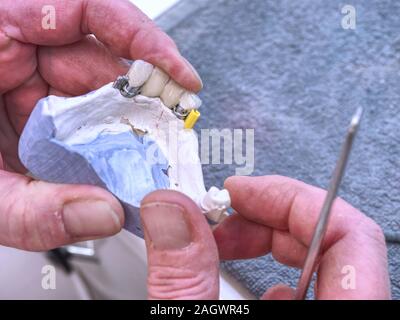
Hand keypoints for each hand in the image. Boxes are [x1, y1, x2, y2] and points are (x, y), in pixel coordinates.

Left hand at [0, 0, 201, 250]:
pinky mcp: (34, 107)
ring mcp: (28, 79)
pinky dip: (103, 144)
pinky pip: (83, 118)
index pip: (86, 10)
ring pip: (97, 95)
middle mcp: (16, 50)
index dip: (142, 37)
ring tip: (144, 161)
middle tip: (166, 140)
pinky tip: (112, 166)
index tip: (178, 74)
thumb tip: (104, 214)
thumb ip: (33, 210)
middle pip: (101, 62)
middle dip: (141, 102)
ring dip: (124, 130)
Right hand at [140, 175, 390, 299]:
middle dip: (266, 218)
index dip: (291, 197)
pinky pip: (314, 293)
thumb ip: (183, 277)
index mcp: (344, 319)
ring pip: (319, 265)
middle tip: (220, 218)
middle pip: (329, 240)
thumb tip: (169, 212)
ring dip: (266, 246)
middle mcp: (352, 315)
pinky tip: (247, 289)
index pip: (349, 232)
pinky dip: (276, 280)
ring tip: (222, 248)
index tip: (243, 190)